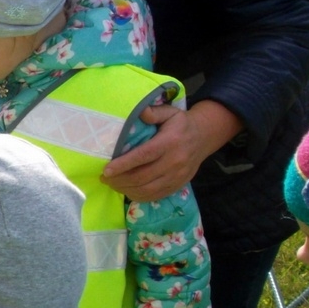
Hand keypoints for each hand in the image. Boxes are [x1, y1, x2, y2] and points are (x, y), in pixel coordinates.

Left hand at [102, 99, 242, 201]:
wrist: (204, 137)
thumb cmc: (180, 124)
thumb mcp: (170, 112)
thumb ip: (154, 112)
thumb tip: (140, 111)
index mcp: (170, 142)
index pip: (143, 156)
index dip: (123, 165)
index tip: (106, 170)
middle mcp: (175, 161)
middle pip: (142, 177)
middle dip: (119, 180)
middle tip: (104, 178)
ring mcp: (177, 176)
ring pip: (146, 189)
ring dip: (125, 189)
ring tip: (112, 183)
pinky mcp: (178, 185)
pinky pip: (154, 196)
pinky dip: (137, 196)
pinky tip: (126, 190)